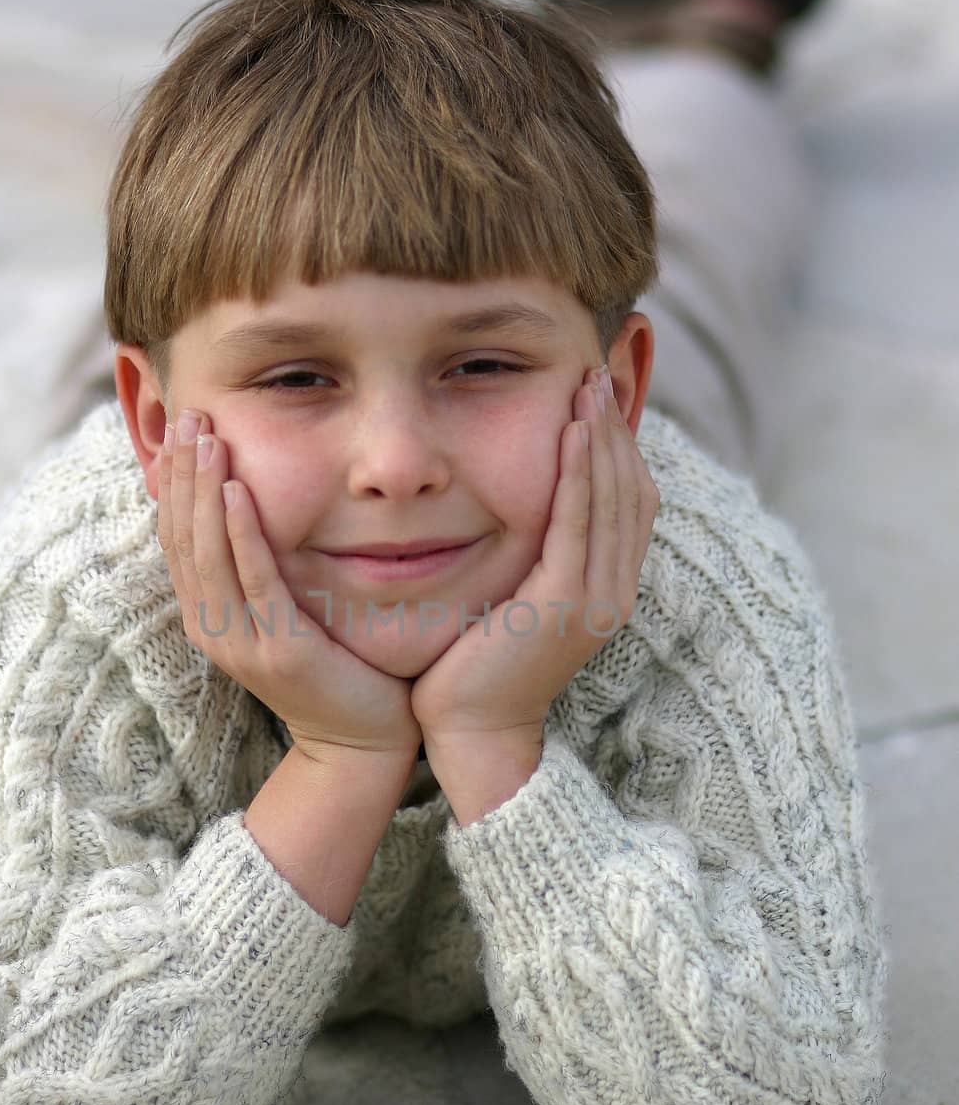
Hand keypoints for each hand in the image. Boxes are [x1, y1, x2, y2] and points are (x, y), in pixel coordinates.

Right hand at [157, 409, 421, 760]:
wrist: (362, 741)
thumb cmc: (334, 666)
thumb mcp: (286, 608)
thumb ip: (263, 566)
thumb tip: (252, 506)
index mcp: (207, 615)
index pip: (176, 536)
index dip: (175, 479)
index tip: (185, 425)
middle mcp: (211, 628)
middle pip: (182, 536)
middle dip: (184, 471)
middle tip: (190, 414)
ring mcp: (240, 642)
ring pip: (208, 553)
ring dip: (204, 490)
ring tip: (208, 437)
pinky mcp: (278, 650)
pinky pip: (253, 581)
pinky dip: (240, 535)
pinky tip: (236, 493)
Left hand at [409, 366, 659, 747]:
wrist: (473, 732)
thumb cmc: (479, 667)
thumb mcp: (517, 600)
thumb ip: (534, 556)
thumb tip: (522, 506)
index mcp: (609, 590)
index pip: (632, 503)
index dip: (621, 447)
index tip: (600, 398)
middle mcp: (614, 591)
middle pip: (632, 491)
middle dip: (617, 428)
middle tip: (597, 372)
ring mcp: (596, 598)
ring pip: (612, 499)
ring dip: (602, 437)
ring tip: (587, 385)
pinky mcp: (565, 602)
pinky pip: (578, 522)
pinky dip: (579, 473)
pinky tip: (571, 432)